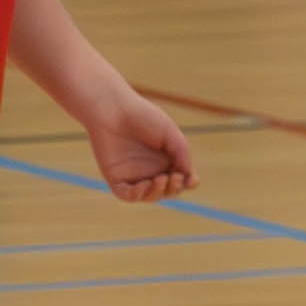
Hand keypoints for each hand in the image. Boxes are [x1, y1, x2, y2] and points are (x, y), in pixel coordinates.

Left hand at [79, 86, 195, 203]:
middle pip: (168, 190)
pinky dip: (137, 195)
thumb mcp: (171, 135)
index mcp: (166, 159)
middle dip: (174, 188)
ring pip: (149, 196)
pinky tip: (143, 185)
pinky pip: (127, 195)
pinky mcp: (116, 178)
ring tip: (160, 179)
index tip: (192, 180)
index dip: (188, 183)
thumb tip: (190, 180)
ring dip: (158, 192)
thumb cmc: (144, 117)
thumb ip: (183, 156)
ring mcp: (133, 175)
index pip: (181, 179)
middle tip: (174, 177)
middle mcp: (151, 169)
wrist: (113, 109)